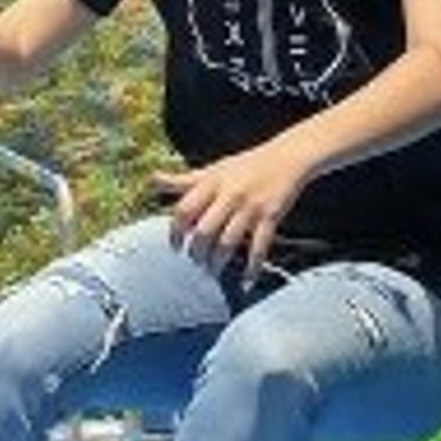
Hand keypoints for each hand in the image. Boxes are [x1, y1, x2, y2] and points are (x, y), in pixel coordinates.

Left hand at [145, 142, 310, 276]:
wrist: (287, 157)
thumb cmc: (246, 166)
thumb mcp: (213, 169)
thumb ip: (184, 181)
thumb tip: (152, 181)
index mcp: (212, 183)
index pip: (184, 210)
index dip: (175, 232)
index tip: (175, 246)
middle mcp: (229, 195)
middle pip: (204, 231)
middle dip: (197, 252)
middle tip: (196, 262)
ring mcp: (250, 207)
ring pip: (228, 242)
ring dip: (218, 262)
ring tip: (213, 271)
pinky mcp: (271, 217)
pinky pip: (259, 248)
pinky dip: (252, 268)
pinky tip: (246, 283)